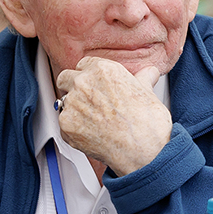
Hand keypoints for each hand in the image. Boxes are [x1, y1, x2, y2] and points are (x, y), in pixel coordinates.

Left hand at [56, 57, 171, 175]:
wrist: (142, 149)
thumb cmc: (147, 122)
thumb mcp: (148, 92)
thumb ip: (143, 79)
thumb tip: (149, 73)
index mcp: (103, 69)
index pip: (84, 64)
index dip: (90, 75)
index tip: (96, 84)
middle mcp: (83, 83)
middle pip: (66, 78)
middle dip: (73, 87)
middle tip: (89, 100)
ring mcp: (72, 104)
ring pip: (63, 102)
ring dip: (74, 108)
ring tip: (94, 120)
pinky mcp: (66, 125)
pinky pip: (64, 124)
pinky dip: (75, 129)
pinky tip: (92, 133)